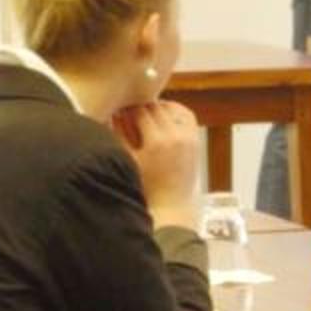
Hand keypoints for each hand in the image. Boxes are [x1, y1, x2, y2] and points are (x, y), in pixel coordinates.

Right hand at [122, 101, 203, 220]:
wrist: (171, 203)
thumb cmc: (146, 186)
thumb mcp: (129, 160)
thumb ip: (119, 136)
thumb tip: (114, 114)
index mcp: (156, 142)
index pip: (140, 112)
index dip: (127, 109)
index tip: (119, 110)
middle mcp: (176, 136)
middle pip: (156, 108)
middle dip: (141, 107)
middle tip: (130, 110)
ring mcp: (189, 137)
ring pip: (172, 109)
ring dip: (158, 108)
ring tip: (146, 113)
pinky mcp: (196, 140)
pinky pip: (187, 116)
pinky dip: (176, 111)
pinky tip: (164, 115)